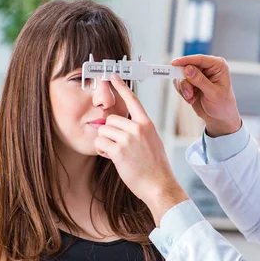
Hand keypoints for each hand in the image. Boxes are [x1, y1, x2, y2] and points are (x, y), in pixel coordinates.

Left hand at [94, 74, 188, 225]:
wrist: (159, 185)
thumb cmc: (156, 167)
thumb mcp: (153, 142)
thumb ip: (140, 131)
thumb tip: (123, 126)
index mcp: (147, 124)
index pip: (132, 100)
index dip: (121, 87)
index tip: (112, 76)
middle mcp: (138, 128)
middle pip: (111, 119)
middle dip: (110, 132)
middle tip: (119, 146)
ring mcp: (128, 139)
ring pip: (103, 130)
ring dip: (105, 142)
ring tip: (117, 154)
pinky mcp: (118, 150)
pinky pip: (100, 143)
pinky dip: (102, 151)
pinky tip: (112, 158)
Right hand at [171, 54, 241, 136]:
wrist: (219, 118)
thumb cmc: (222, 105)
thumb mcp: (213, 93)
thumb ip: (200, 80)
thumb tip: (188, 69)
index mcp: (217, 66)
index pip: (199, 59)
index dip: (186, 60)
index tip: (174, 64)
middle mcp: (207, 67)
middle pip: (187, 66)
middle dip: (185, 81)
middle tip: (188, 93)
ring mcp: (198, 74)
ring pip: (181, 75)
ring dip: (184, 88)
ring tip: (191, 98)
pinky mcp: (191, 82)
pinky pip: (180, 83)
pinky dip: (183, 92)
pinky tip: (191, 99)